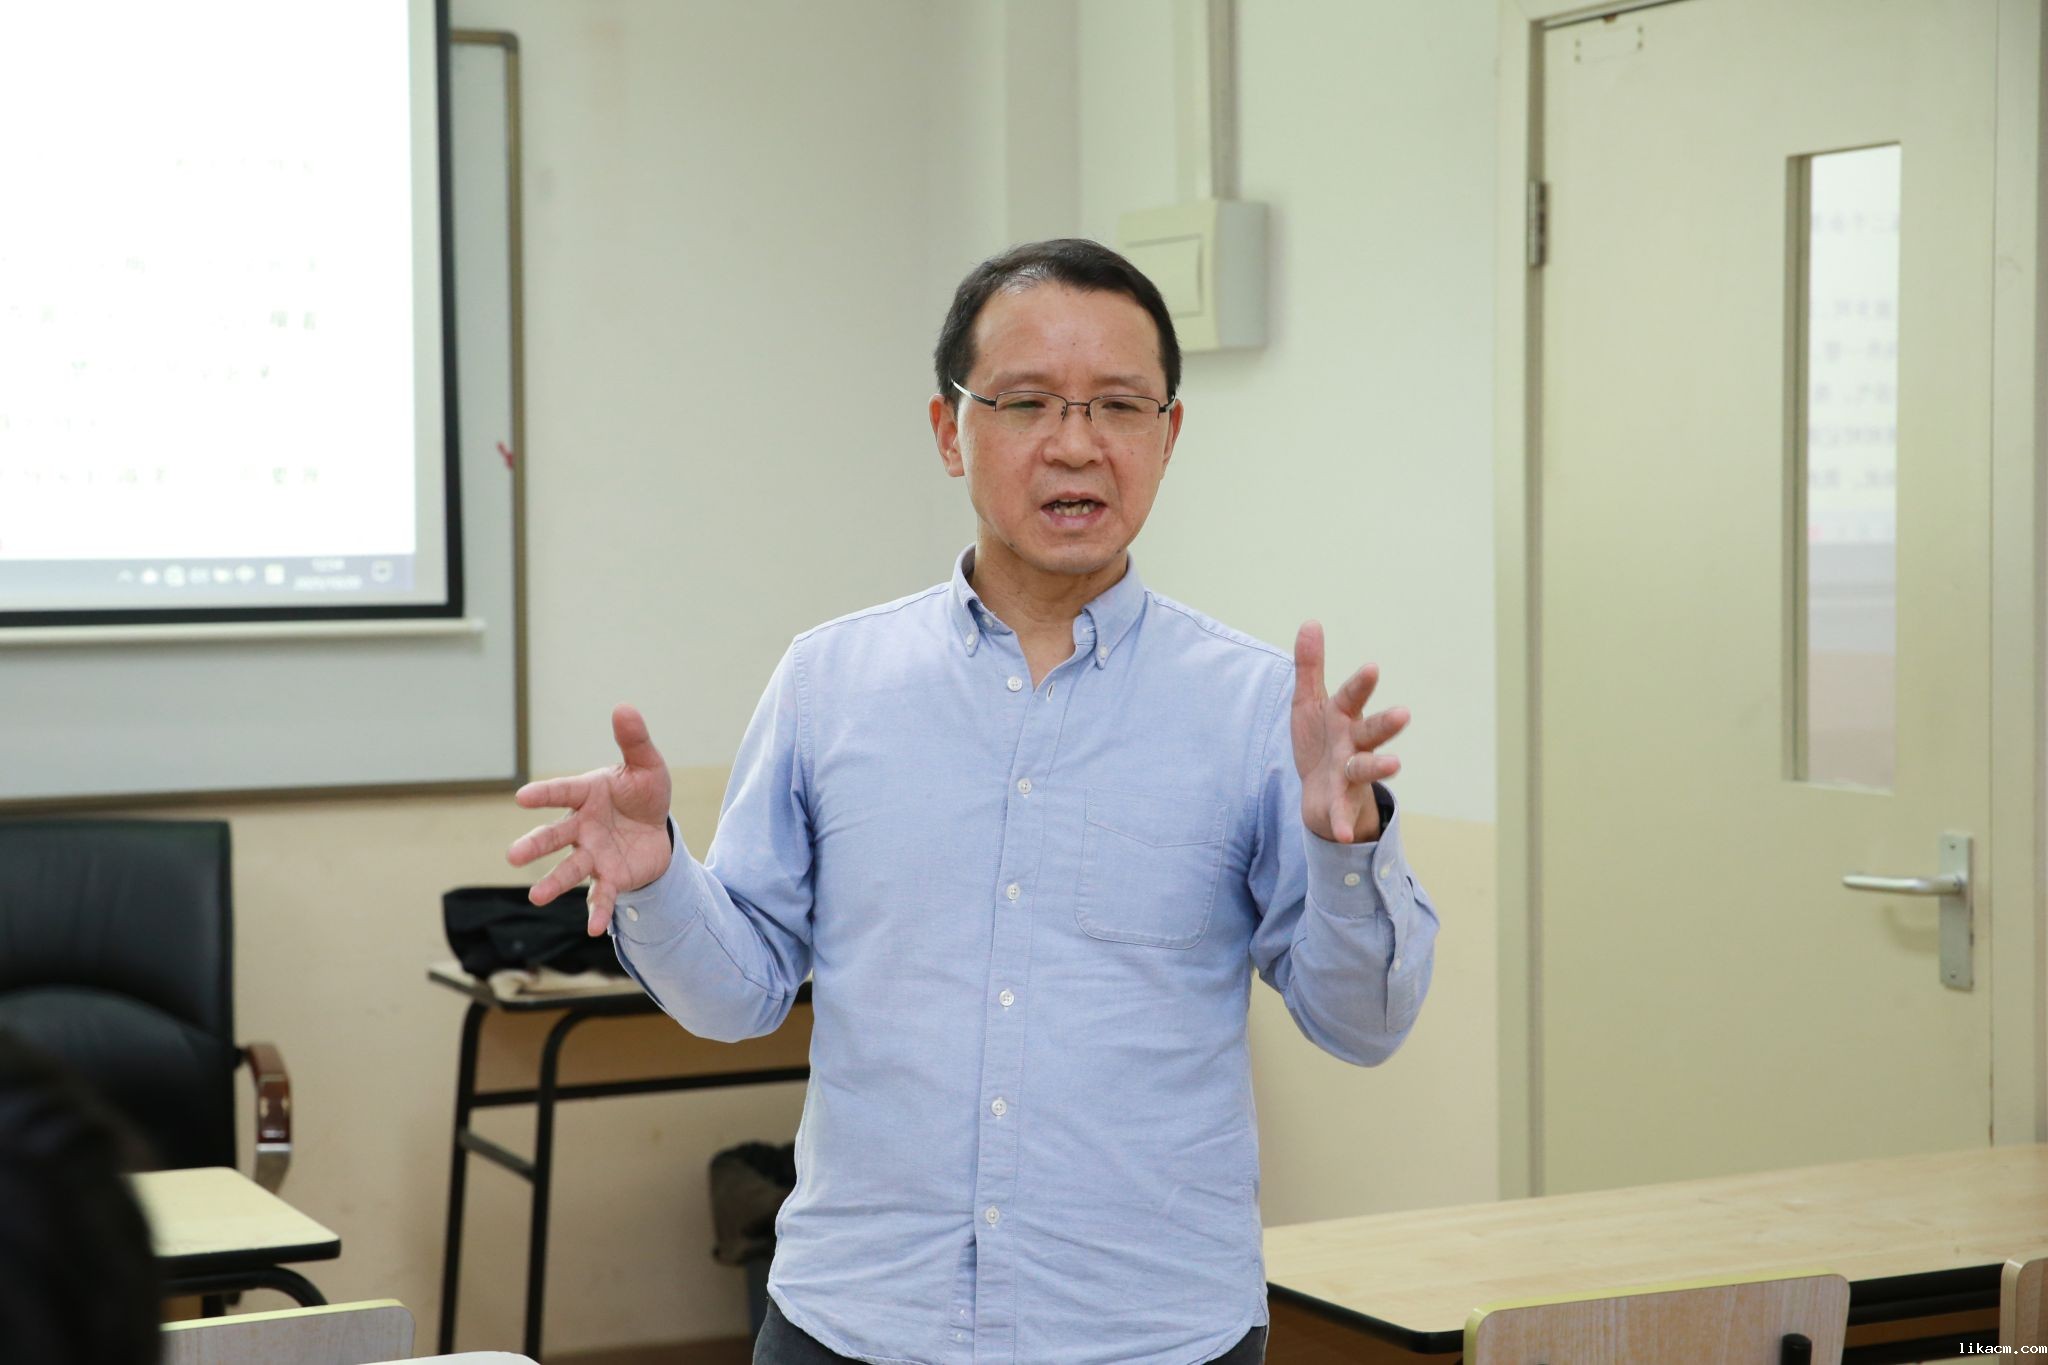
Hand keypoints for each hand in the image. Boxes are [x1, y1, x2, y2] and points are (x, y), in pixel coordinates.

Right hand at [508, 704, 673, 935]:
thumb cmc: (642, 794)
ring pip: (568, 869)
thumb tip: (624, 707)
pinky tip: (593, 929)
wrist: (657, 831)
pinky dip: (597, 911)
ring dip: (553, 883)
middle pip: (554, 836)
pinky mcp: (609, 877)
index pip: (561, 791)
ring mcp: (592, 854)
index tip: (522, 797)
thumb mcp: (647, 766)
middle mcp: (581, 827)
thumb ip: (634, 741)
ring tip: (536, 897)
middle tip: (513, 856)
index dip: (543, 794)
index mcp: (586, 794)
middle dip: (535, 845)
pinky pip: (601, 895)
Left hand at [1291, 621, 1408, 843]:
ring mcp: (1348, 775)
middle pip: (1371, 732)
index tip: (1372, 667)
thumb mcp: (1309, 703)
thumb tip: (1311, 622)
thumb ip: (1310, 666)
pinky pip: (1341, 814)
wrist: (1320, 794)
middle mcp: (1352, 744)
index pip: (1351, 697)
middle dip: (1386, 723)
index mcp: (1343, 717)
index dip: (1361, 684)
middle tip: (1404, 714)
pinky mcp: (1339, 803)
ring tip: (1394, 765)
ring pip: (1365, 769)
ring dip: (1378, 767)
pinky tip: (1343, 834)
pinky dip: (1343, 823)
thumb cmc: (1320, 741)